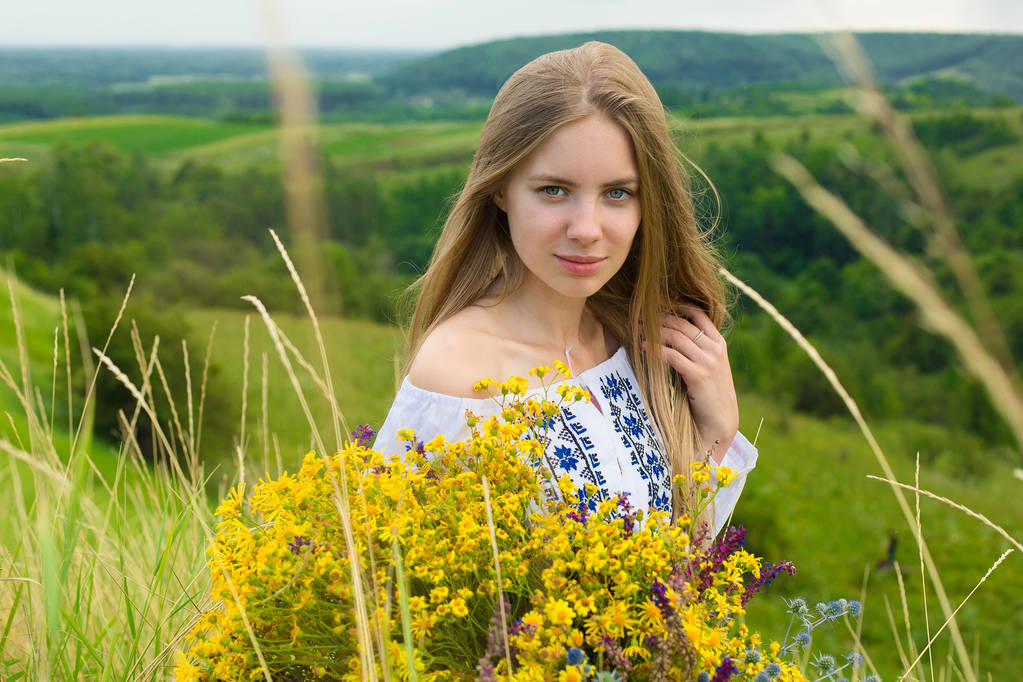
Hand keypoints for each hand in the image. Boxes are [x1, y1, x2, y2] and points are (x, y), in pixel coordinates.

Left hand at [653, 304, 737, 462]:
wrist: (721, 419)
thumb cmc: (710, 393)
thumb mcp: (711, 365)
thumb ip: (699, 349)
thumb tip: (673, 333)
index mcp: (719, 343)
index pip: (698, 314)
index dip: (677, 306)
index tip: (659, 305)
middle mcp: (715, 349)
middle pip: (683, 324)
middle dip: (660, 319)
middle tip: (642, 319)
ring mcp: (708, 362)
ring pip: (676, 337)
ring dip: (655, 332)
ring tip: (640, 332)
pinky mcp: (698, 376)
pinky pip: (672, 356)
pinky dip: (656, 349)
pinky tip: (644, 348)